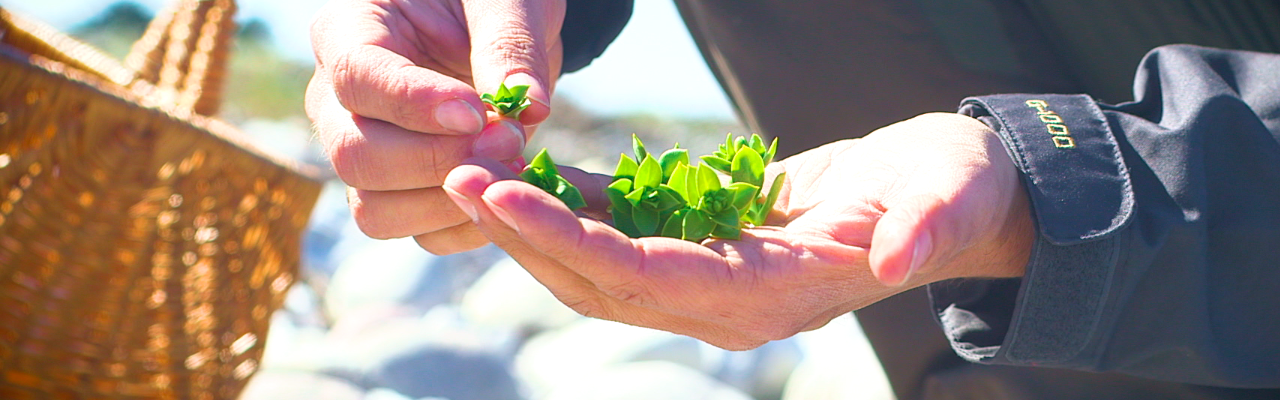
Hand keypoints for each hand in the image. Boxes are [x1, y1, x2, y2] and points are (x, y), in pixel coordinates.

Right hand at [306, 0, 565, 253]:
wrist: (498, 27)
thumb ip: (511, 44)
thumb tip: (530, 107)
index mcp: (348, 32)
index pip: (356, 79)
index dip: (414, 104)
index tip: (478, 114)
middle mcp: (337, 100)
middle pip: (355, 156)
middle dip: (437, 160)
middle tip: (510, 140)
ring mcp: (362, 152)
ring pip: (374, 209)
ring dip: (450, 202)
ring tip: (512, 165)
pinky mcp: (398, 193)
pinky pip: (418, 234)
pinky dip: (468, 225)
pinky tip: (509, 190)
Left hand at [443, 113, 1034, 349]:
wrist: (948, 200)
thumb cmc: (948, 192)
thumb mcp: (946, 199)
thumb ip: (923, 228)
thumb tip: (891, 259)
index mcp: (771, 295)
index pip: (647, 277)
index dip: (571, 240)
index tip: (502, 197)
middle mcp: (727, 301)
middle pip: (602, 280)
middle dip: (527, 235)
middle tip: (459, 180)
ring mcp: (711, 280)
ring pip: (599, 266)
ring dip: (535, 226)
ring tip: (473, 176)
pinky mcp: (704, 249)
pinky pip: (623, 234)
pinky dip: (573, 206)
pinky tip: (529, 171)